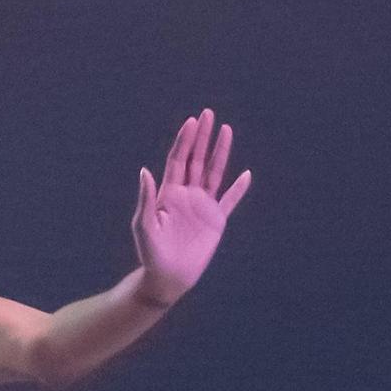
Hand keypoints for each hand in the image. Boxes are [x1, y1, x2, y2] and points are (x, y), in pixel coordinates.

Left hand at [131, 109, 253, 305]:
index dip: (185, 140)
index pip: (178, 160)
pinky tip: (246, 174)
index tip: (192, 121)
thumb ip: (146, 198)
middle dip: (203, 137)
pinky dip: (239, 188)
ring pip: (214, 173)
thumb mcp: (144, 225)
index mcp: (168, 192)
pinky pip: (230, 200)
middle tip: (209, 114)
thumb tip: (145, 170)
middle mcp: (186, 194)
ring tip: (227, 130)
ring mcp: (202, 206)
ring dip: (221, 152)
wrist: (167, 276)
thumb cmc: (150, 252)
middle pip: (197, 159)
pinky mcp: (216, 220)